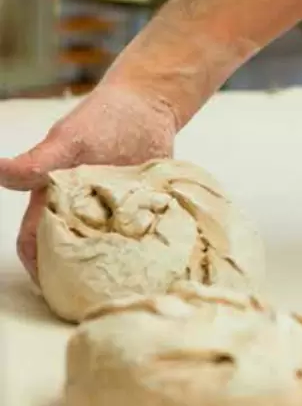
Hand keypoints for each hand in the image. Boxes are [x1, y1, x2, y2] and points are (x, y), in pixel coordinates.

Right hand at [0, 85, 176, 278]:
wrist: (149, 107)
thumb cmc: (103, 119)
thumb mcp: (70, 141)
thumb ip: (39, 162)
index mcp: (55, 198)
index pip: (37, 242)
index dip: (39, 268)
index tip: (57, 291)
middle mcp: (84, 210)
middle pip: (73, 254)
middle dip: (80, 277)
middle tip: (98, 299)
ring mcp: (116, 212)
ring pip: (110, 250)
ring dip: (116, 267)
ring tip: (130, 289)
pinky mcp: (147, 210)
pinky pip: (145, 237)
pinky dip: (150, 250)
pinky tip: (161, 267)